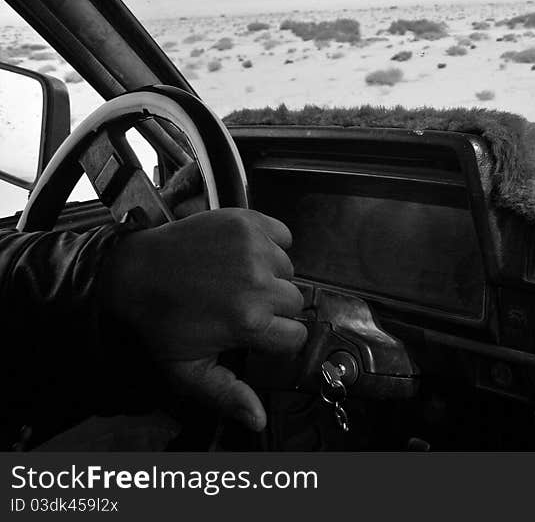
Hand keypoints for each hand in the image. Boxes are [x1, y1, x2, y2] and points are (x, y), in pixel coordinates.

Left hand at [98, 208, 306, 431]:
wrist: (133, 271)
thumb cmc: (161, 322)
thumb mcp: (189, 370)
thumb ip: (227, 395)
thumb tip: (259, 420)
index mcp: (250, 322)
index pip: (295, 335)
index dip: (276, 337)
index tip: (256, 331)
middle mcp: (259, 283)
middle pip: (294, 301)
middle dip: (274, 306)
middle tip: (241, 304)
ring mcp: (255, 248)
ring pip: (289, 269)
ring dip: (271, 275)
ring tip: (237, 277)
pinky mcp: (248, 221)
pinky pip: (283, 235)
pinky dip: (271, 242)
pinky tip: (245, 253)